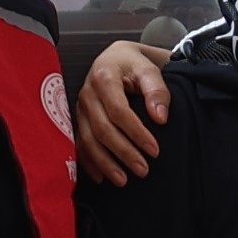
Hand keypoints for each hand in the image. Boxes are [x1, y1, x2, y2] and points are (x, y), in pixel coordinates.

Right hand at [73, 41, 172, 182]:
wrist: (115, 58)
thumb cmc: (133, 63)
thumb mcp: (149, 68)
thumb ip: (157, 90)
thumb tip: (160, 117)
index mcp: (104, 77)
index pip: (118, 111)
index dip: (136, 133)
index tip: (154, 150)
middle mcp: (87, 93)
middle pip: (102, 129)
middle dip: (123, 152)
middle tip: (143, 170)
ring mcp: (79, 108)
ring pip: (88, 140)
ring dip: (105, 163)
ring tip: (123, 180)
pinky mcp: (77, 119)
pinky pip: (78, 144)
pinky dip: (89, 162)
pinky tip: (101, 178)